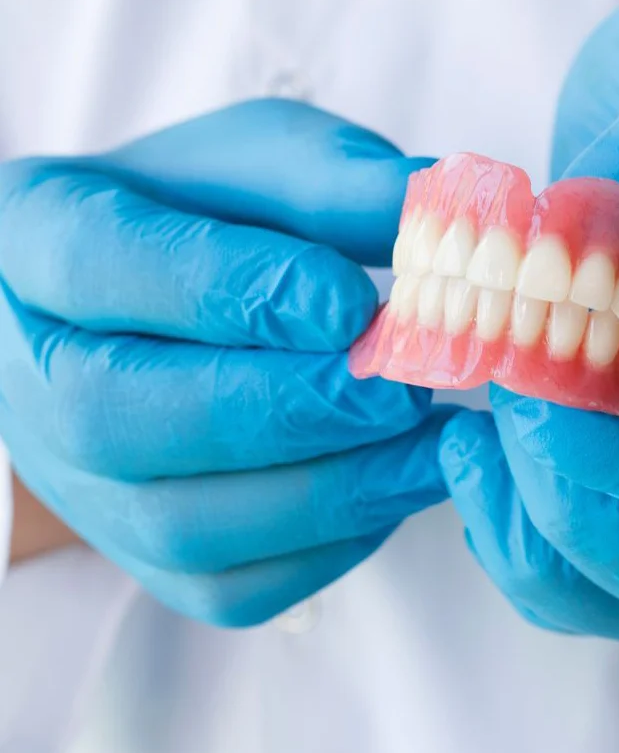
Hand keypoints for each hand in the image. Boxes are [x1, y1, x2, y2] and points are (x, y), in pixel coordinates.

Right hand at [0, 99, 447, 626]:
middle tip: (400, 389)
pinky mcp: (146, 554)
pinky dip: (329, 545)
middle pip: (120, 415)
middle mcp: (30, 376)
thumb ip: (339, 185)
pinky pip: (231, 586)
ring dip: (328, 490)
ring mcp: (82, 482)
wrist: (175, 308)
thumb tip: (442, 213)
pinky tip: (397, 486)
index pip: (99, 264)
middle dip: (282, 409)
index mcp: (37, 237)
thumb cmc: (214, 218)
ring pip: (180, 522)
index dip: (228, 288)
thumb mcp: (267, 167)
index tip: (350, 303)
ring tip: (433, 448)